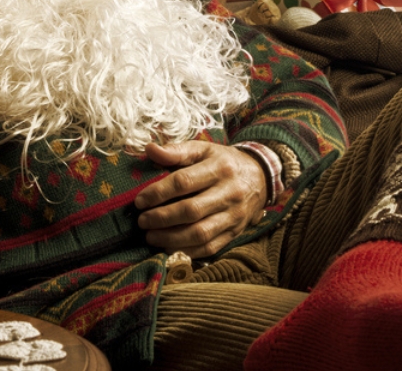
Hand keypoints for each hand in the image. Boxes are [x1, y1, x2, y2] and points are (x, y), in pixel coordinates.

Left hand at [134, 141, 267, 257]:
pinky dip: (188, 251)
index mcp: (219, 168)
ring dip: (171, 238)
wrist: (261, 177)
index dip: (158, 192)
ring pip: (200, 233)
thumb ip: (176, 151)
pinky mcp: (235, 232)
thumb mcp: (204, 149)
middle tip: (142, 221)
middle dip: (162, 218)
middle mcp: (229, 193)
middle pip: (191, 210)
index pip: (184, 182)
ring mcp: (234, 216)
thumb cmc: (224, 162)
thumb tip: (149, 150)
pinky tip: (169, 247)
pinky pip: (210, 248)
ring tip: (151, 236)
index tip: (140, 200)